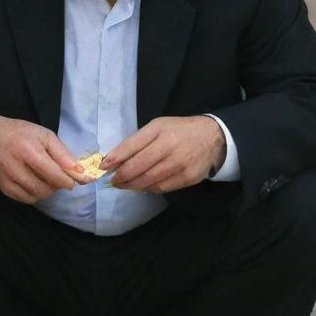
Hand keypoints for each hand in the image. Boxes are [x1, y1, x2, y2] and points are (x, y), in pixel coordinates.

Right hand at [0, 116, 88, 203]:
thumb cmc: (21, 133)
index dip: (68, 180)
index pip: (54, 174)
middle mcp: (16, 167)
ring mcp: (7, 179)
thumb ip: (63, 154)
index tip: (73, 179)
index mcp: (29, 150)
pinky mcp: (3, 188)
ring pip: (36, 196)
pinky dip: (35, 194)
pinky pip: (26, 199)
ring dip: (47, 191)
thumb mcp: (44, 135)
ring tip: (47, 179)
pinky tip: (35, 183)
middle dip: (58, 186)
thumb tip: (80, 172)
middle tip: (59, 177)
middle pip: (46, 188)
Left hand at [101, 116, 225, 193]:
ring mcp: (180, 165)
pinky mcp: (187, 178)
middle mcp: (170, 148)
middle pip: (138, 168)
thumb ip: (136, 142)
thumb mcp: (157, 127)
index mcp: (160, 131)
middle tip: (113, 181)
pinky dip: (148, 188)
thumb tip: (113, 159)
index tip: (103, 167)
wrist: (212, 137)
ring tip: (124, 185)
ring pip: (148, 181)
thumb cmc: (179, 130)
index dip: (115, 160)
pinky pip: (161, 188)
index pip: (131, 147)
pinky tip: (142, 186)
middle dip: (121, 177)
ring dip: (132, 185)